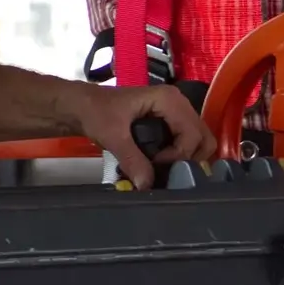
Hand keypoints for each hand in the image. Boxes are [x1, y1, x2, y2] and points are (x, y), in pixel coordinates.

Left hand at [69, 82, 216, 189]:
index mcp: (168, 99)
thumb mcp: (112, 135)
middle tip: (166, 169)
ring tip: (161, 167)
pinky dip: (180, 156)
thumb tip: (147, 185)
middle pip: (203, 139)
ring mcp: (176, 113)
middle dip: (189, 159)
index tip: (156, 164)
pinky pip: (187, 143)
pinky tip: (160, 163)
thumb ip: (131, 159)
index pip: (193, 135)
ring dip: (185, 159)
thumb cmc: (95, 111)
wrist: (80, 106)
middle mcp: (179, 103)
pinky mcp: (170, 124)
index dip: (178, 155)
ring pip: (198, 143)